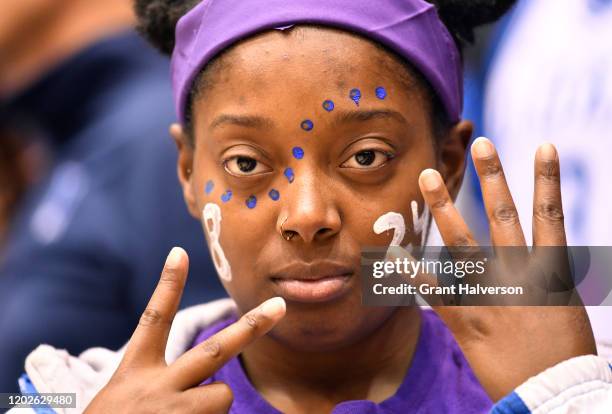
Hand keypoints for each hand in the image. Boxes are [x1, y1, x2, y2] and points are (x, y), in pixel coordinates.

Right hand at [85, 247, 285, 412]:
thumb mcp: (120, 398)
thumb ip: (158, 382)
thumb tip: (214, 379)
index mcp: (134, 372)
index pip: (154, 320)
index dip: (168, 286)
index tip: (180, 252)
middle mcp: (157, 388)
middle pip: (214, 350)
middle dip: (251, 327)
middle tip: (280, 306)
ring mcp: (176, 413)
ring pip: (223, 394)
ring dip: (212, 404)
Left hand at [414, 138, 594, 399]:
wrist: (552, 393)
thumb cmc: (564, 353)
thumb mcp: (564, 306)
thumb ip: (546, 275)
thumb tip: (538, 252)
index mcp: (551, 270)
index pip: (551, 213)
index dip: (548, 178)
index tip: (544, 145)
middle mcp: (520, 274)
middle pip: (504, 215)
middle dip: (492, 177)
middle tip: (479, 142)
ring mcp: (491, 293)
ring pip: (464, 241)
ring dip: (445, 207)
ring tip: (428, 175)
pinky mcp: (467, 317)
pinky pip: (434, 289)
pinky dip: (411, 271)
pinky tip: (391, 252)